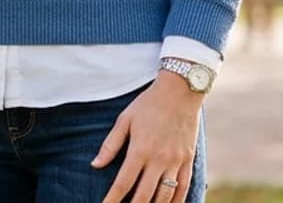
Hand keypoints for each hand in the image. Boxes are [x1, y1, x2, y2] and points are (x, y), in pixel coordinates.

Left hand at [92, 71, 201, 202]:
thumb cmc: (149, 103)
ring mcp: (175, 161)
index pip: (123, 183)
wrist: (180, 90)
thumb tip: (95, 165)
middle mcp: (158, 159)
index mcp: (140, 149)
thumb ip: (110, 144)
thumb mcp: (125, 119)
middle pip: (144, 196)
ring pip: (164, 197)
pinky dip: (175, 202)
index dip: (112, 200)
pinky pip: (183, 189)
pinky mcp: (188, 160)